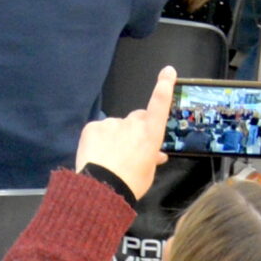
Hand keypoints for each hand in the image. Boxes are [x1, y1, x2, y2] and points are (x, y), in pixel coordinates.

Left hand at [74, 66, 174, 198]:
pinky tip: (98, 154)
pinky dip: (99, 139)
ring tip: (111, 156)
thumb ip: (152, 157)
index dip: (164, 86)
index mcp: (150, 133)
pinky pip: (99, 130)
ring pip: (116, 125)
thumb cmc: (131, 182)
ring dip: (115, 135)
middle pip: (136, 118)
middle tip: (129, 148)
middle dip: (135, 128)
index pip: (159, 104)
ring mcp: (111, 124)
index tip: (168, 71)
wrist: (102, 188)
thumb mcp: (148, 171)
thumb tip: (157, 154)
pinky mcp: (92, 127)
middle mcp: (132, 124)